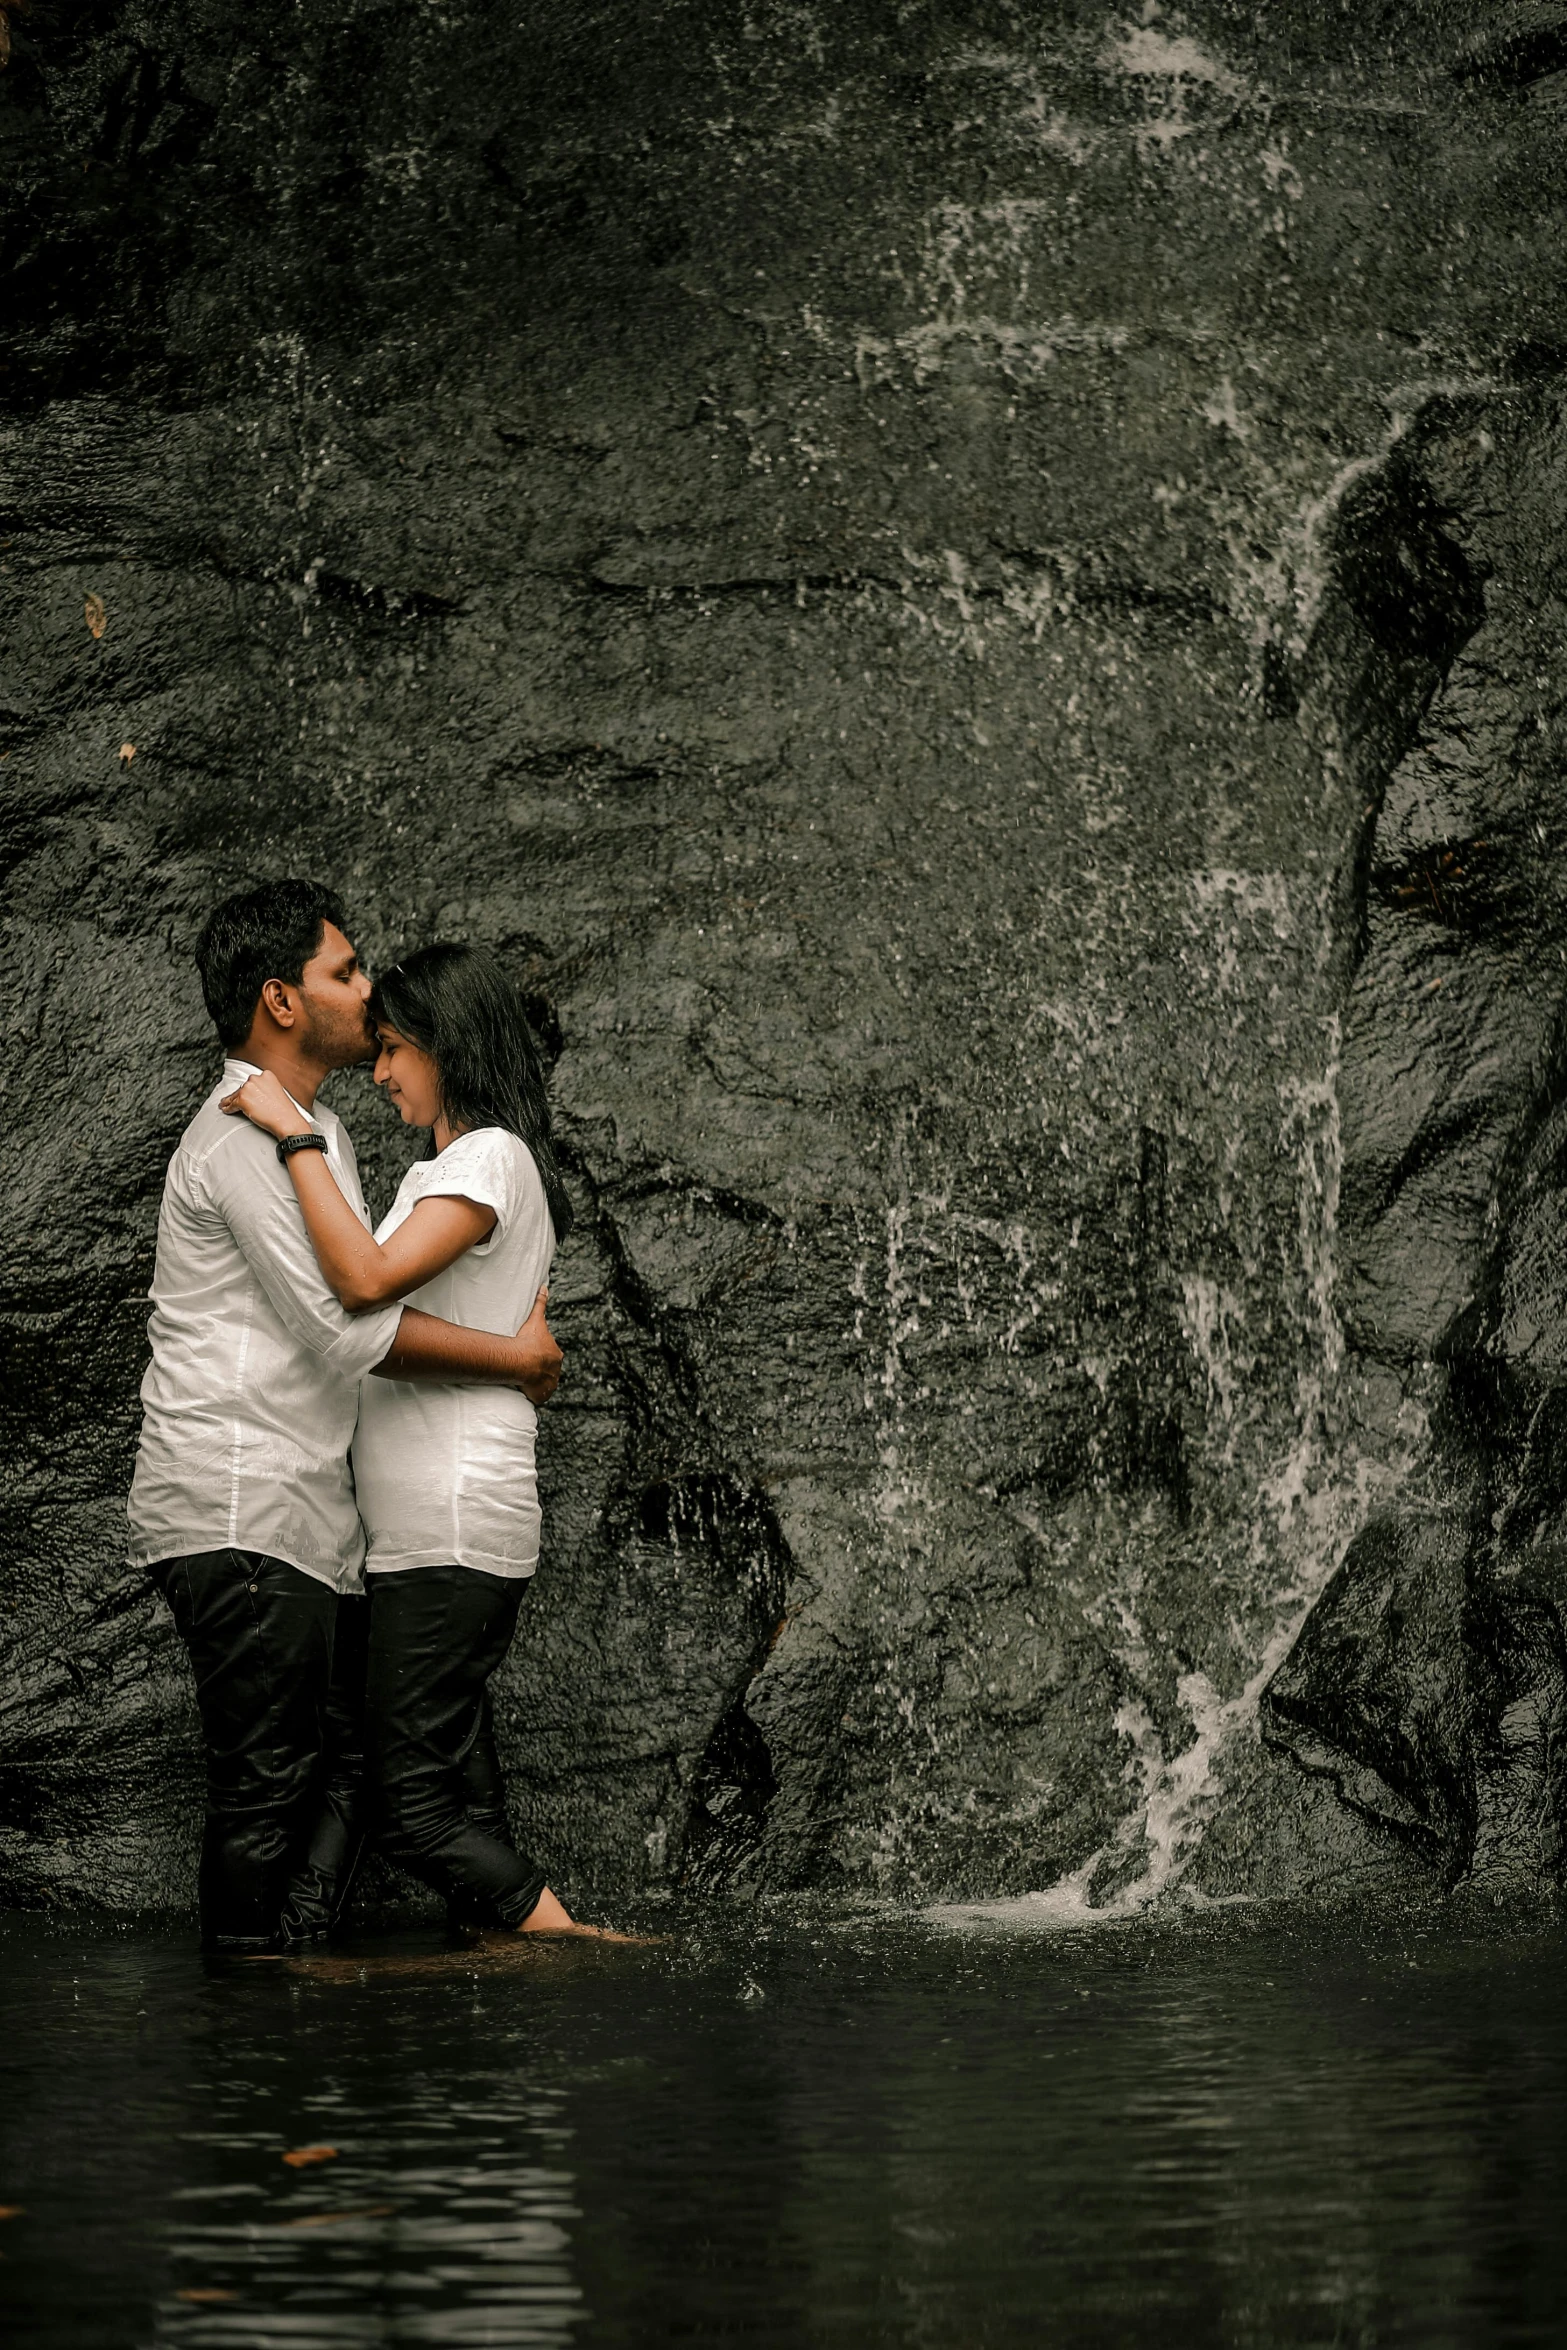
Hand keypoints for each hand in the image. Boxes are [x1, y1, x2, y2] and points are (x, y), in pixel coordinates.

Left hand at [220, 1069, 311, 1141]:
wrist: (286, 1120)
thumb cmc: (284, 1110)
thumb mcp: (277, 1092)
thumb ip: (266, 1089)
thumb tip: (256, 1094)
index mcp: (266, 1075)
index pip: (252, 1082)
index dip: (247, 1089)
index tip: (245, 1094)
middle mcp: (255, 1078)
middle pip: (242, 1088)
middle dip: (238, 1095)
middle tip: (234, 1101)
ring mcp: (247, 1088)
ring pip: (234, 1096)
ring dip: (229, 1101)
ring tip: (224, 1105)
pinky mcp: (242, 1100)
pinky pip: (231, 1105)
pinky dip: (228, 1109)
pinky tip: (226, 1110)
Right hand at [511, 1285, 561, 1403]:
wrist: (523, 1361)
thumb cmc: (530, 1340)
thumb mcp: (536, 1319)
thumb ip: (541, 1303)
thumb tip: (544, 1287)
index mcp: (556, 1355)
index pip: (550, 1354)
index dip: (541, 1354)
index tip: (531, 1353)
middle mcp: (556, 1371)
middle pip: (549, 1370)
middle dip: (540, 1369)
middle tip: (526, 1366)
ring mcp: (549, 1384)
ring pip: (545, 1383)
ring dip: (537, 1382)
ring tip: (524, 1379)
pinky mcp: (541, 1395)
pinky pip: (539, 1396)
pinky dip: (534, 1394)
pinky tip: (526, 1391)